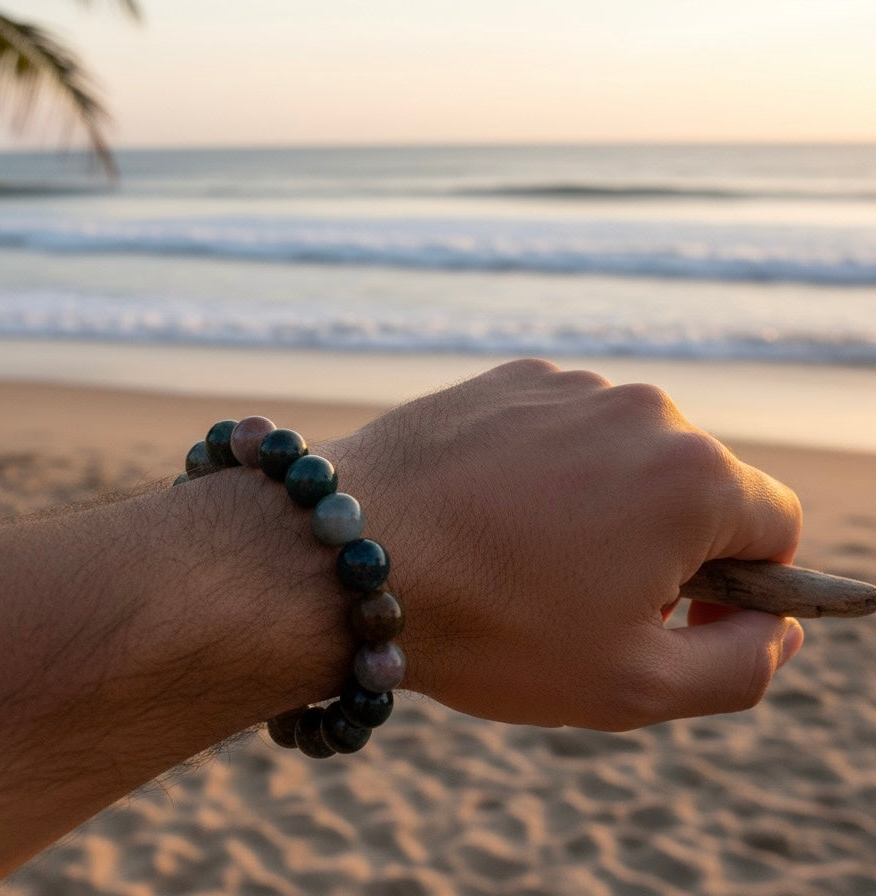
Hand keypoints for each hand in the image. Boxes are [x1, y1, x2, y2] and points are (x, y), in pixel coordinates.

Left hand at [328, 359, 802, 729]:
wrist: (340, 557)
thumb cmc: (490, 627)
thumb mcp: (633, 685)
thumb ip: (741, 665)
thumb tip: (775, 625)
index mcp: (694, 478)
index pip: (775, 528)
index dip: (738, 589)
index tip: (671, 617)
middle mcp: (641, 410)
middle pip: (695, 490)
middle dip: (662, 549)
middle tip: (578, 599)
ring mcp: (567, 385)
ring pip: (622, 459)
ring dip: (598, 509)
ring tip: (519, 559)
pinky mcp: (504, 380)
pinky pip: (557, 433)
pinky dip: (541, 475)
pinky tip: (486, 517)